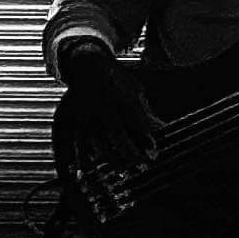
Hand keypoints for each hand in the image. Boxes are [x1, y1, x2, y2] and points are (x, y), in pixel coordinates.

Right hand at [56, 41, 156, 162]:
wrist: (87, 65)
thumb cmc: (118, 80)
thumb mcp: (134, 89)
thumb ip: (145, 110)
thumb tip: (163, 128)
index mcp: (118, 94)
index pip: (134, 120)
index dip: (145, 138)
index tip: (154, 152)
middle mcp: (102, 105)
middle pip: (117, 134)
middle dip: (131, 152)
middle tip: (143, 165)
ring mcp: (87, 114)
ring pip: (98, 142)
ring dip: (113, 160)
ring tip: (124, 171)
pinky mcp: (75, 121)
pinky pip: (78, 144)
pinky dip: (83, 160)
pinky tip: (90, 172)